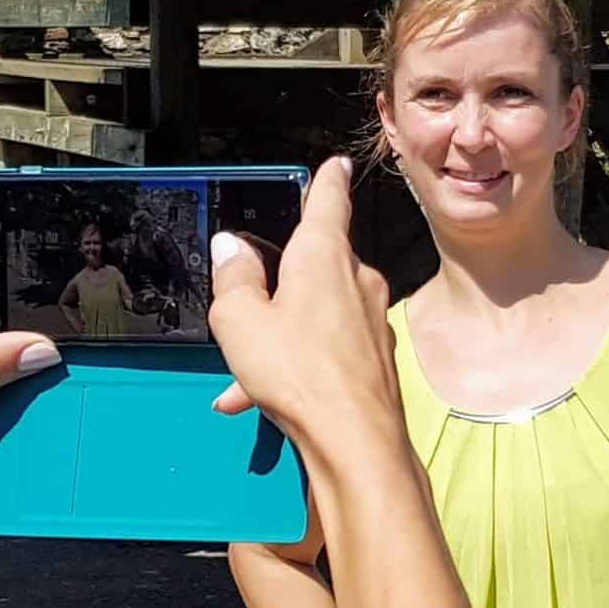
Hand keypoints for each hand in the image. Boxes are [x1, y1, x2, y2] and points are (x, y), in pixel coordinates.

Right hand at [206, 156, 404, 466]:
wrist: (355, 441)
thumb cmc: (300, 376)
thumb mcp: (239, 320)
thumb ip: (233, 278)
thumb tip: (231, 249)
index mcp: (323, 255)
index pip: (328, 200)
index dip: (325, 179)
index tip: (333, 165)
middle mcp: (357, 279)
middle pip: (315, 264)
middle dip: (279, 285)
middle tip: (247, 308)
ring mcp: (372, 319)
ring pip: (315, 314)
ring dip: (280, 337)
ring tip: (243, 375)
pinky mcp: (377, 356)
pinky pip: (327, 350)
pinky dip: (297, 366)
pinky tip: (259, 398)